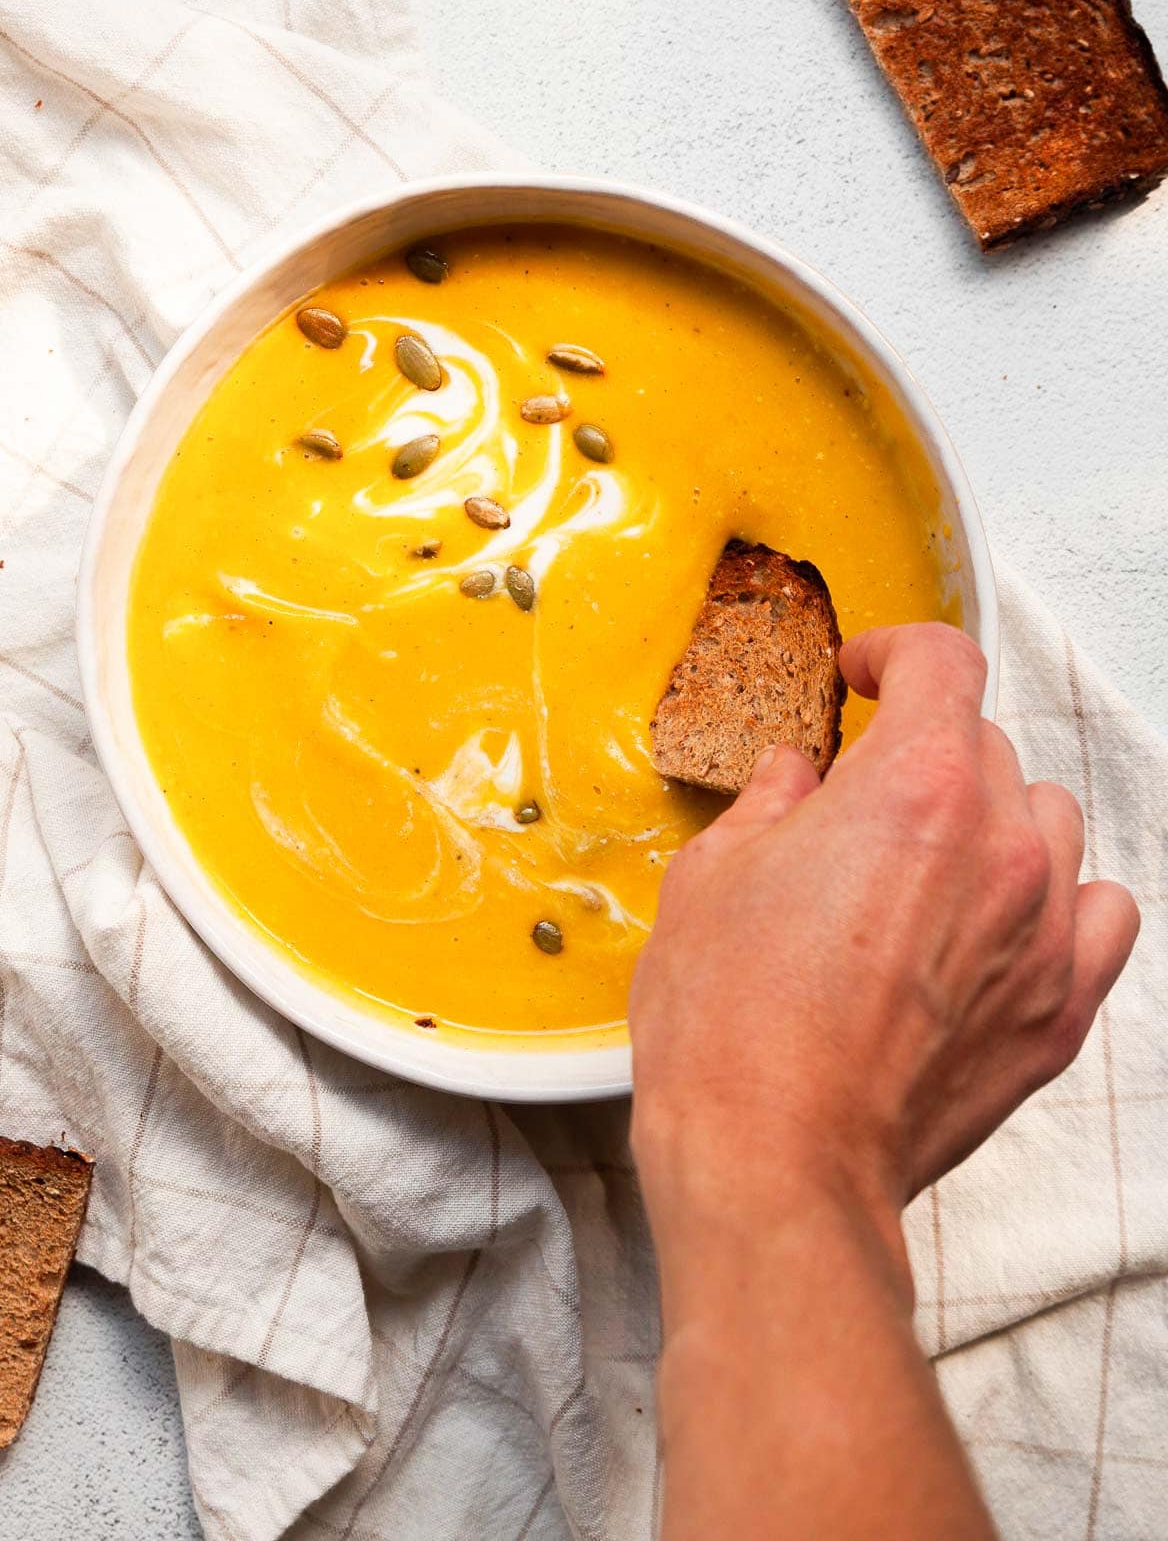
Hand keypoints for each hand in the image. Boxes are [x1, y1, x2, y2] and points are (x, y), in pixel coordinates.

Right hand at [631, 622, 1139, 1231]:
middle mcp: (1000, 843)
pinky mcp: (1059, 1009)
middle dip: (921, 752)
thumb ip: (770, 803)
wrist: (774, 1160)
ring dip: (991, 818)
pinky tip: (1005, 917)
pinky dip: (1060, 898)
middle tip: (861, 799)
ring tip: (929, 863)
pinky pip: (1101, 912)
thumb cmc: (730, 1027)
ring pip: (1049, 818)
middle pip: (988, 744)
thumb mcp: (712, 878)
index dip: (896, 653)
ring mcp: (1042, 928)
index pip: (943, 662)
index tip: (866, 675)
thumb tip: (796, 778)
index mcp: (913, 785)